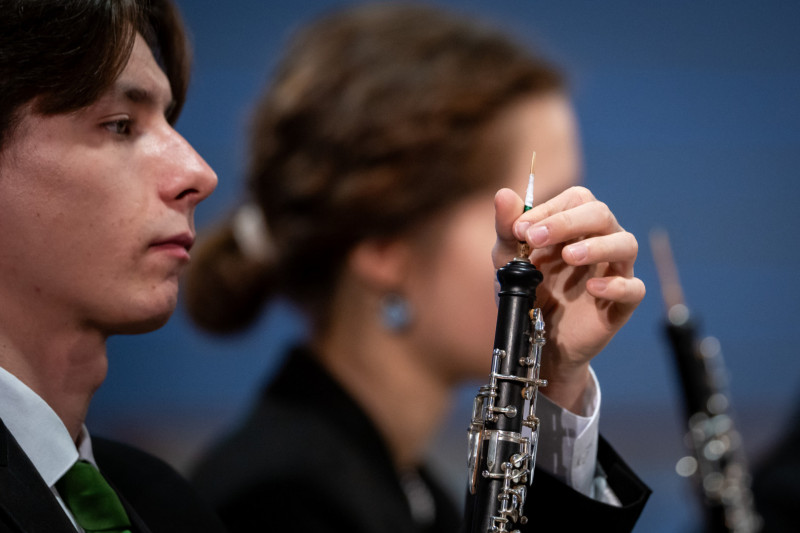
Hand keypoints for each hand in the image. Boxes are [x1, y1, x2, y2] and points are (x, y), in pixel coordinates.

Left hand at [492, 186, 644, 412]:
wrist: (536, 339)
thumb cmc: (527, 291)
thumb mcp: (509, 261)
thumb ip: (507, 229)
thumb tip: (503, 193)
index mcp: (575, 226)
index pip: (576, 199)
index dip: (549, 209)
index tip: (520, 229)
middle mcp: (600, 241)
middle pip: (601, 214)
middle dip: (568, 222)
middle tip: (537, 238)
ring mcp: (613, 271)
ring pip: (626, 243)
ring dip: (598, 246)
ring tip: (569, 257)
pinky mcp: (621, 303)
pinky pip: (634, 288)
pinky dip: (616, 286)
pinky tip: (591, 289)